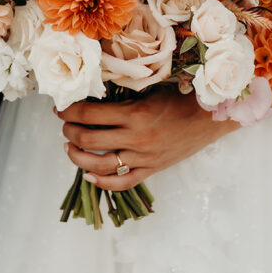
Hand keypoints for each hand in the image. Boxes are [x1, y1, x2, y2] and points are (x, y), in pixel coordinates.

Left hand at [56, 89, 237, 190]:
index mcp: (135, 114)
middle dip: (69, 131)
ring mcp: (143, 158)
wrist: (210, 117)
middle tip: (64, 124)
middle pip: (87, 139)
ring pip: (99, 165)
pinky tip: (88, 175)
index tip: (61, 108)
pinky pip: (122, 182)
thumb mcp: (149, 90)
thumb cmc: (180, 97)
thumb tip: (90, 96)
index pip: (88, 113)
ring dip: (77, 156)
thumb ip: (122, 97)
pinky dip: (101, 182)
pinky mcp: (151, 170)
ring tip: (69, 147)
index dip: (69, 110)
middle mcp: (136, 138)